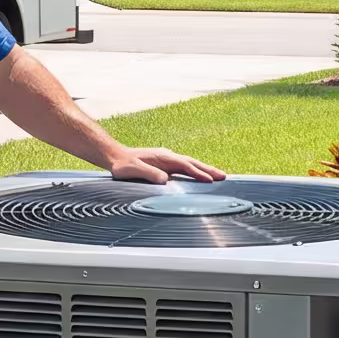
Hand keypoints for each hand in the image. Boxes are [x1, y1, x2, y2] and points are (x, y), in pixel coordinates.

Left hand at [106, 145, 226, 183]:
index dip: (197, 173)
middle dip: (208, 170)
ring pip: (190, 165)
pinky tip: (201, 178)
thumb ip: (148, 174)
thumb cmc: (122, 165)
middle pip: (192, 163)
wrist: (115, 157)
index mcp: (162, 157)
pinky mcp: (165, 166)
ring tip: (219, 177)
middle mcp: (167, 157)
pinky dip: (195, 172)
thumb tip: (165, 180)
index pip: (184, 165)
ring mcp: (167, 161)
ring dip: (204, 171)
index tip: (210, 180)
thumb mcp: (132, 170)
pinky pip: (184, 169)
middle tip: (224, 176)